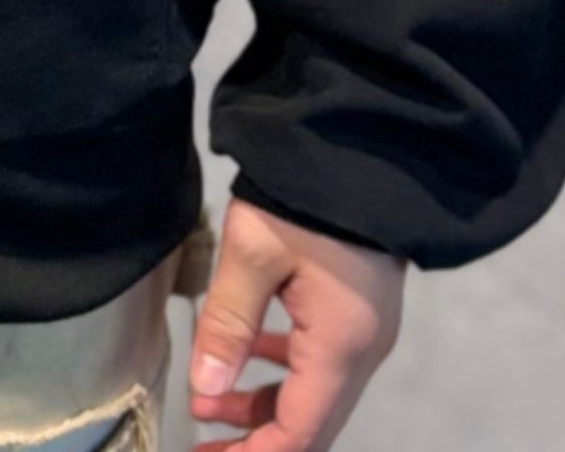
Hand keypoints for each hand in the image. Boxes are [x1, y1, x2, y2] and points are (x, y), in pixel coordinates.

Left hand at [186, 198, 404, 450]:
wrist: (363, 143)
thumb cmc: (305, 197)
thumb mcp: (254, 253)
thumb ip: (229, 323)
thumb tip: (205, 390)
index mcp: (341, 347)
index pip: (299, 433)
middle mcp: (361, 352)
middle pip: (310, 424)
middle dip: (255, 440)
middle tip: (201, 444)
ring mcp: (363, 330)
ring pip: (313, 393)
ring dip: (263, 405)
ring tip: (207, 404)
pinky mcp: (356, 308)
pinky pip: (318, 361)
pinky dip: (280, 371)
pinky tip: (246, 358)